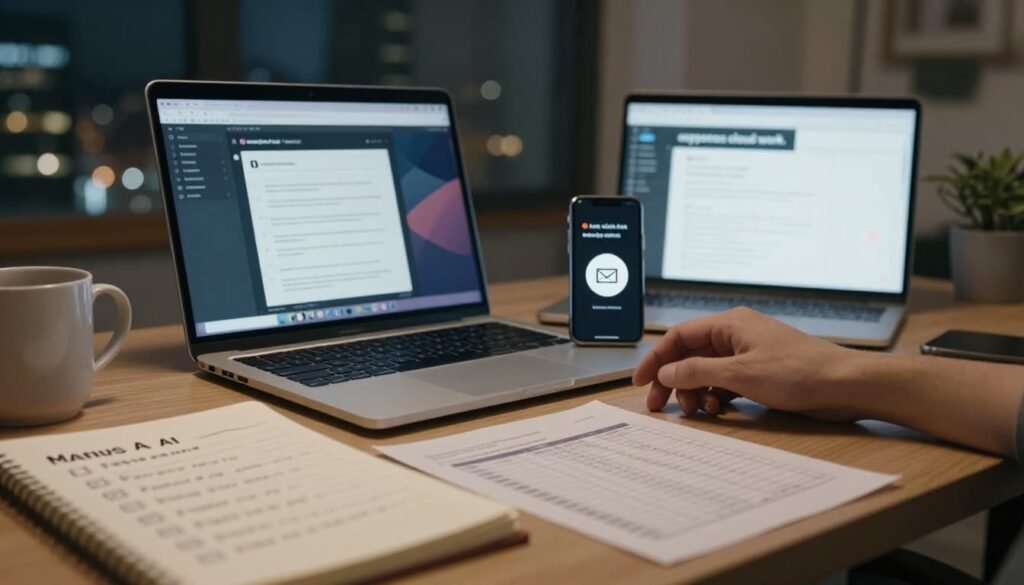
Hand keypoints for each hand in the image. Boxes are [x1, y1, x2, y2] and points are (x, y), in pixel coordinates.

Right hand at [632, 307, 862, 421]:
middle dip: (673, 380)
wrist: (846, 385)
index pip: (679, 336)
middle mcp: (736, 334)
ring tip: (698, 411)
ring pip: (707, 370)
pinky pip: (726, 381)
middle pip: (690, 355)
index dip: (656, 359)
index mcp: (730, 324)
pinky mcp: (761, 372)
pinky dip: (717, 395)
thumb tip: (665, 372)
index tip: (640, 382)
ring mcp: (749, 353)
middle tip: (659, 406)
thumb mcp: (740, 374)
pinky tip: (720, 409)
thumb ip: (698, 372)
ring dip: (696, 391)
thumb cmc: (798, 372)